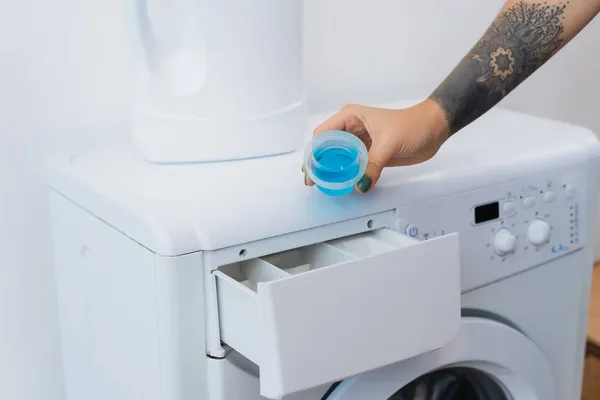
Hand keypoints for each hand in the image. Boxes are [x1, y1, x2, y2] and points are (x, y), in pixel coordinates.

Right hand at [303, 99, 449, 192]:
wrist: (434, 129)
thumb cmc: (412, 126)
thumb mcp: (389, 143)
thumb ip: (373, 164)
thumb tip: (360, 185)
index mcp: (350, 117)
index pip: (323, 135)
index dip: (314, 152)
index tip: (311, 170)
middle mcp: (350, 128)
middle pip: (326, 147)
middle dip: (318, 164)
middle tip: (312, 182)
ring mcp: (359, 141)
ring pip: (337, 157)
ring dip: (331, 170)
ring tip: (323, 185)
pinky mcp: (368, 153)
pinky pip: (351, 164)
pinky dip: (345, 174)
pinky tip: (341, 184)